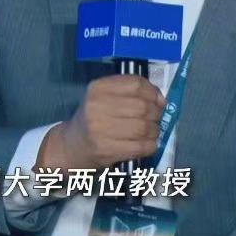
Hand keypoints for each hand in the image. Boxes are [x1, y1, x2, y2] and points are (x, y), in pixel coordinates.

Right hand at [39, 75, 163, 171]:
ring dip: (155, 131)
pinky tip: (148, 144)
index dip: (153, 92)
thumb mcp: (105, 96)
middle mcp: (96, 107)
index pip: (136, 84)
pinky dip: (151, 145)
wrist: (73, 145)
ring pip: (143, 128)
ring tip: (152, 132)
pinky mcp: (106, 150)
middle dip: (156, 113)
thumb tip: (161, 100)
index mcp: (97, 88)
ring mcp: (100, 130)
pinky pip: (140, 147)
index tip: (158, 101)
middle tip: (156, 119)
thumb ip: (131, 92)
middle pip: (142, 107)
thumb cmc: (95, 118)